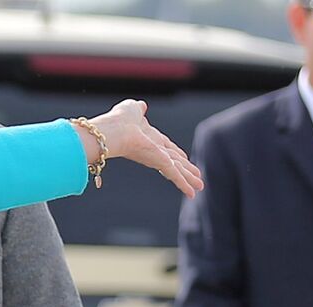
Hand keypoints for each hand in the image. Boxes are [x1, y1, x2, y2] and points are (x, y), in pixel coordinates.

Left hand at [83, 100, 204, 196]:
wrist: (112, 131)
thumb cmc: (118, 120)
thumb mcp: (132, 110)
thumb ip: (138, 109)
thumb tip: (141, 106)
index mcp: (150, 139)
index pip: (167, 148)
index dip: (177, 153)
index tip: (185, 158)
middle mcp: (154, 150)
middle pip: (175, 161)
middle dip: (187, 169)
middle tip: (197, 178)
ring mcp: (157, 157)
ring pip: (178, 170)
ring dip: (189, 179)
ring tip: (200, 188)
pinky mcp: (159, 162)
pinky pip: (175, 175)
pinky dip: (184, 184)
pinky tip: (192, 194)